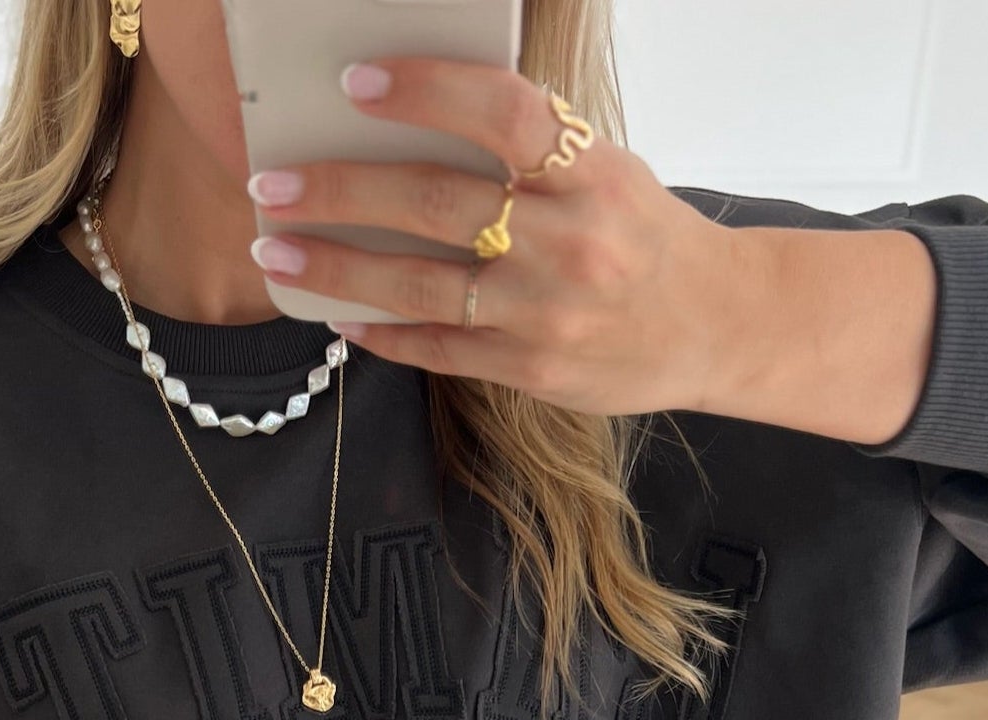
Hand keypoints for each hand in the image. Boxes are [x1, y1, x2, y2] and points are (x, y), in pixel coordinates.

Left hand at [245, 55, 736, 416]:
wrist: (714, 323)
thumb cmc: (641, 235)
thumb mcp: (606, 168)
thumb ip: (531, 147)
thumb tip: (420, 116)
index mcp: (590, 171)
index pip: (503, 113)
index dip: (427, 91)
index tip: (357, 82)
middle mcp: (570, 240)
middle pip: (439, 203)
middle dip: (343, 190)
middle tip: (274, 181)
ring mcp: (548, 312)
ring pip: (425, 286)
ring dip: (338, 267)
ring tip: (277, 250)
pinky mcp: (534, 370)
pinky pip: (441, 349)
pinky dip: (383, 332)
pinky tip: (337, 317)